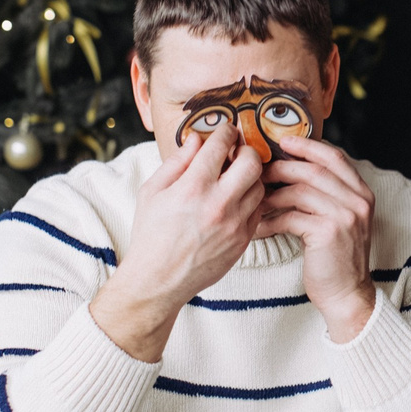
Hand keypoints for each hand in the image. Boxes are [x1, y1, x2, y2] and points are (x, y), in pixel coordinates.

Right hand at [89, 128, 264, 361]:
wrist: (158, 280)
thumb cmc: (150, 234)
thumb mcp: (152, 192)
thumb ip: (176, 162)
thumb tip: (196, 139)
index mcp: (193, 187)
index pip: (221, 145)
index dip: (225, 131)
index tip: (225, 131)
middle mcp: (218, 204)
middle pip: (252, 161)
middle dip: (246, 150)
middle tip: (236, 152)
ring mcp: (235, 224)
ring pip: (259, 186)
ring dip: (250, 176)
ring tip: (234, 177)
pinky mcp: (243, 241)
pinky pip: (258, 210)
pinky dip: (250, 200)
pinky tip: (235, 200)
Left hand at [257, 138, 377, 342]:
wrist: (347, 294)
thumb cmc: (335, 258)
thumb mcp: (339, 219)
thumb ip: (324, 194)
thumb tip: (289, 168)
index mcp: (362, 193)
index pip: (334, 157)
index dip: (307, 146)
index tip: (282, 141)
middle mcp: (358, 201)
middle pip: (314, 169)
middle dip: (282, 168)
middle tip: (258, 172)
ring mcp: (345, 216)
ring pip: (300, 190)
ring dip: (272, 195)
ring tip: (255, 201)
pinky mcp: (328, 232)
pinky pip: (290, 217)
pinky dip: (270, 221)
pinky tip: (259, 228)